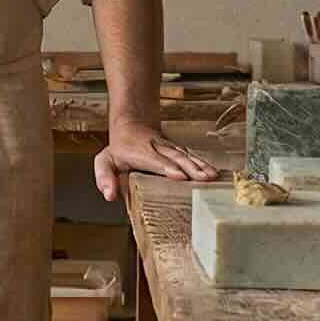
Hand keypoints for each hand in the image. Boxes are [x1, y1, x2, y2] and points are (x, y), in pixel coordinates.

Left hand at [94, 120, 220, 202]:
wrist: (132, 124)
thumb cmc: (118, 150)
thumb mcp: (105, 162)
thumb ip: (104, 178)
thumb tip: (110, 195)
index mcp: (138, 153)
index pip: (154, 161)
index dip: (167, 168)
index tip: (180, 176)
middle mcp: (157, 148)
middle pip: (175, 157)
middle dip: (190, 168)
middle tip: (204, 179)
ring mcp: (169, 148)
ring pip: (186, 156)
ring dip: (200, 166)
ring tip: (212, 176)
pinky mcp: (178, 150)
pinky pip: (192, 157)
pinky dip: (203, 164)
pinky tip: (214, 172)